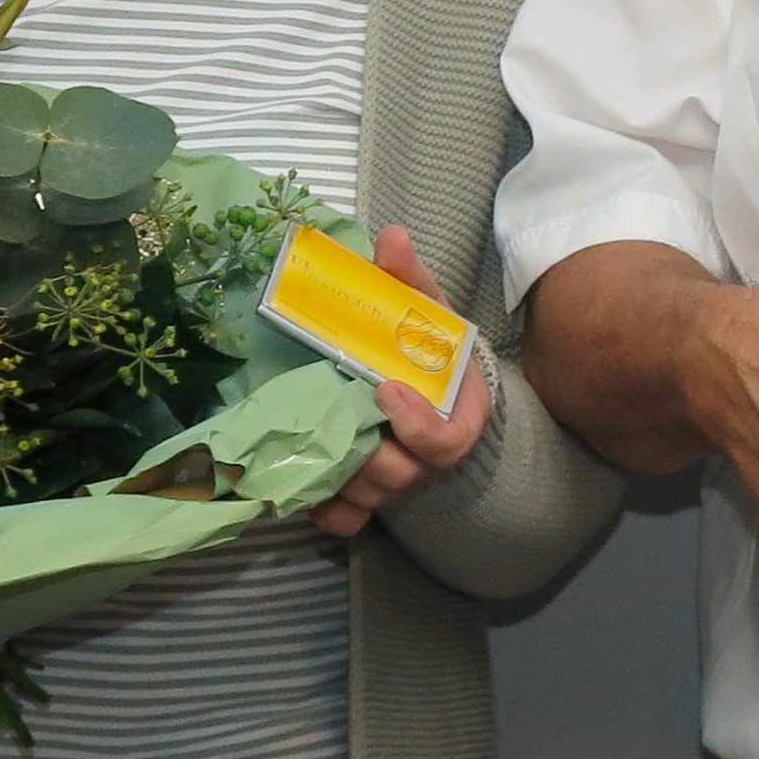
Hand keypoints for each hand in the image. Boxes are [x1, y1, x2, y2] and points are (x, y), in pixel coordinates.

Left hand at [314, 228, 495, 540]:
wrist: (422, 378)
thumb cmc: (426, 346)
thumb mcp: (423, 306)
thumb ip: (408, 278)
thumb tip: (390, 237)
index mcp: (457, 415)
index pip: (449, 443)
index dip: (417, 426)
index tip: (384, 389)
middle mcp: (428, 457)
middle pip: (403, 475)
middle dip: (366, 453)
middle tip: (332, 419)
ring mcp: (398, 479)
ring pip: (370, 497)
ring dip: (339, 476)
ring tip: (307, 440)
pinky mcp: (367, 494)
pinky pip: (348, 520)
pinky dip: (326, 511)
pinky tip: (301, 484)